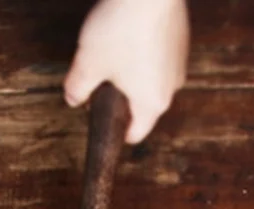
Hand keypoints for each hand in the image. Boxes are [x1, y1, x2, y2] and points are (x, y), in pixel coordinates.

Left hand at [64, 0, 189, 142]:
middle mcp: (171, 87)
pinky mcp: (181, 38)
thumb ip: (77, 88)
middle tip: (98, 82)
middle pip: (142, 106)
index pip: (135, 133)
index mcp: (151, 103)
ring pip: (151, 79)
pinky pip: (158, 57)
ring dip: (133, 75)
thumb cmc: (119, 29)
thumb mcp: (88, 64)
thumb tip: (72, 100)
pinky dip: (144, 53)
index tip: (103, 125)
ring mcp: (179, 61)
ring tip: (111, 53)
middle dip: (121, 100)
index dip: (116, 133)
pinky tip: (127, 35)